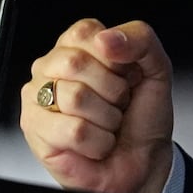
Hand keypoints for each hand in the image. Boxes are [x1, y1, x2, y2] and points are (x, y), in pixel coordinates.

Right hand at [19, 18, 174, 192]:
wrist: (144, 160)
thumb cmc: (143, 116)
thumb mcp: (156, 68)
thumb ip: (141, 39)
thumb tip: (106, 39)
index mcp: (77, 46)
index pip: (86, 33)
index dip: (115, 58)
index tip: (126, 75)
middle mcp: (53, 68)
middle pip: (75, 62)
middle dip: (112, 89)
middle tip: (117, 103)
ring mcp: (38, 98)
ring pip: (75, 97)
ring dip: (107, 117)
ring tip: (106, 123)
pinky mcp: (35, 130)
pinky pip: (73, 130)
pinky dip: (98, 142)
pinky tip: (97, 143)